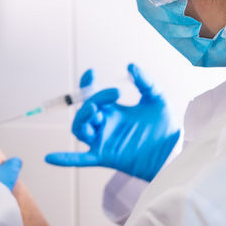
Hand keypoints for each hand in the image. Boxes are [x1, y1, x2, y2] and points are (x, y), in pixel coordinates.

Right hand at [45, 64, 179, 181]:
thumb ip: (144, 82)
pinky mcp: (106, 157)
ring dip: (83, 118)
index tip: (91, 72)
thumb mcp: (156, 99)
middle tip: (114, 94)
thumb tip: (130, 66)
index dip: (87, 84)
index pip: (92, 96)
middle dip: (93, 99)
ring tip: (95, 110)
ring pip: (80, 130)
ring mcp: (104, 141)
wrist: (176, 152)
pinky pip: (82, 159)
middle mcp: (105, 125)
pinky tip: (49, 157)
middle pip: (84, 111)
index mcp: (114, 112)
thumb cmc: (167, 128)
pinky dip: (66, 159)